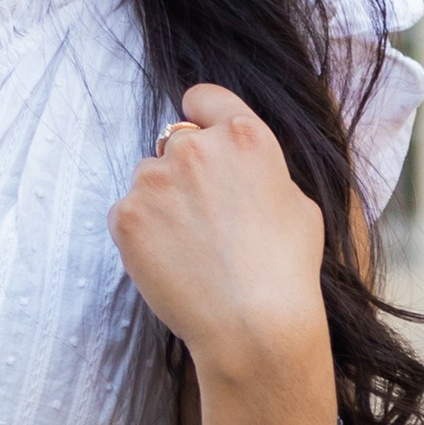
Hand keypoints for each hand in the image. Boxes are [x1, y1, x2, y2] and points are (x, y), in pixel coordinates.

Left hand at [109, 83, 332, 424]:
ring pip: (149, 178)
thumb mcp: (298, 203)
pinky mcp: (126, 216)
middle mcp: (196, 148)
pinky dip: (142, 233)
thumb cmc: (287, 272)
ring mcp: (155, 180)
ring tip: (190, 247)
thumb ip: (262, 170)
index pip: (204, 98)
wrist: (254, 326)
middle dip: (186, 171)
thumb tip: (240, 170)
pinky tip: (170, 261)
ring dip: (161, 202)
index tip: (200, 134)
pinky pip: (127, 212)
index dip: (202, 116)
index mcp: (245, 137)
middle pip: (175, 142)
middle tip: (205, 217)